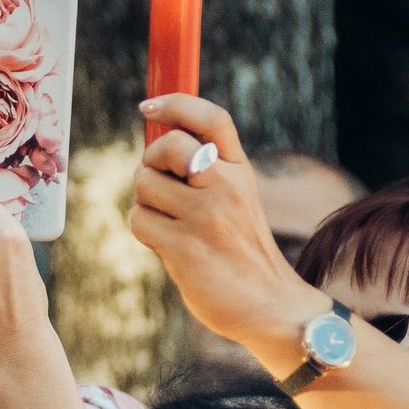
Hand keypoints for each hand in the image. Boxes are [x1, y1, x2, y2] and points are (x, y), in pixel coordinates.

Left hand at [127, 94, 319, 356]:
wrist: (268, 305)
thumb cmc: (241, 253)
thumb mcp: (237, 202)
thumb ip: (206, 173)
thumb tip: (156, 146)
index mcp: (242, 170)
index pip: (212, 119)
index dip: (176, 103)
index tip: (147, 106)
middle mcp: (227, 186)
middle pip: (168, 146)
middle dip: (151, 162)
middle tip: (160, 187)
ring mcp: (206, 216)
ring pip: (145, 185)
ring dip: (147, 204)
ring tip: (171, 225)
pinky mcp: (186, 246)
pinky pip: (140, 220)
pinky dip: (145, 231)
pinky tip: (167, 246)